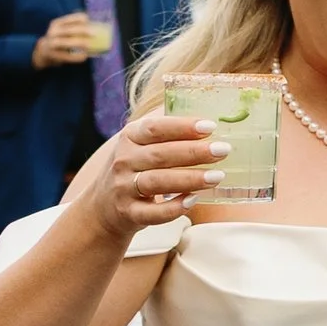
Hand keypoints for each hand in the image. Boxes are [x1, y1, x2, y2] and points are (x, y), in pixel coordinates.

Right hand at [33, 13, 97, 69]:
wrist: (42, 52)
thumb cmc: (59, 40)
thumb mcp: (64, 30)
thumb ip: (75, 27)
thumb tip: (97, 27)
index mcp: (57, 23)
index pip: (71, 18)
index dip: (82, 19)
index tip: (91, 21)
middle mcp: (53, 32)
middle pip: (69, 29)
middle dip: (82, 31)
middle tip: (95, 34)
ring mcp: (51, 43)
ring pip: (65, 42)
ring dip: (79, 43)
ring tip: (89, 45)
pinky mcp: (52, 55)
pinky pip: (65, 55)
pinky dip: (76, 56)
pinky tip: (84, 56)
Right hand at [88, 115, 230, 238]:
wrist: (103, 206)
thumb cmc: (135, 168)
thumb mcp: (142, 144)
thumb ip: (168, 129)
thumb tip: (208, 112)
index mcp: (130, 138)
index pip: (154, 128)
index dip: (182, 126)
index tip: (210, 127)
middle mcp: (123, 161)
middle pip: (160, 154)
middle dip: (194, 152)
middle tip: (223, 150)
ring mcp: (123, 188)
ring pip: (157, 182)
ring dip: (189, 178)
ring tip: (217, 176)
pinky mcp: (128, 213)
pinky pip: (152, 213)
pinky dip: (173, 208)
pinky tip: (193, 200)